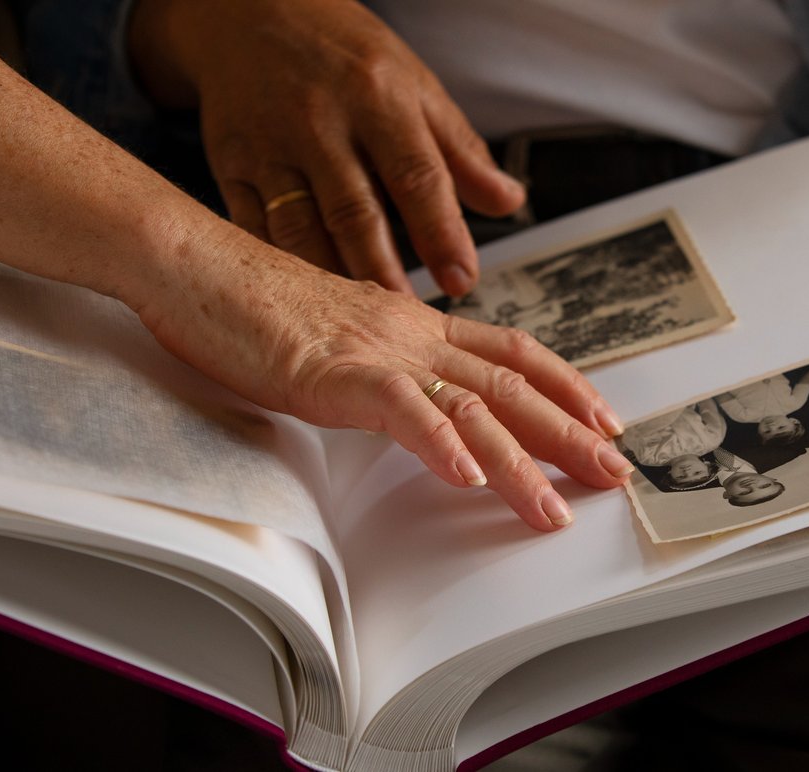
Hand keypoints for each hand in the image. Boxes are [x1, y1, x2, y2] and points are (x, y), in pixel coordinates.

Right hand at [129, 0, 524, 295]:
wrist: (247, 12)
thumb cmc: (344, 54)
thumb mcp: (413, 85)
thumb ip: (459, 151)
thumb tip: (510, 202)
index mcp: (377, 97)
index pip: (417, 175)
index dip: (441, 233)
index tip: (462, 279)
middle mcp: (320, 120)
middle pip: (355, 210)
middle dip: (386, 271)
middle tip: (413, 321)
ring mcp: (269, 145)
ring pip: (300, 227)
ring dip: (332, 280)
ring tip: (362, 325)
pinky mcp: (230, 165)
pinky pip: (254, 228)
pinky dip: (281, 269)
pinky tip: (307, 302)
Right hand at [129, 230, 631, 530]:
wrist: (194, 264)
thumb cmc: (251, 304)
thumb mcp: (338, 335)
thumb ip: (383, 364)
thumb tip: (413, 397)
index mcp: (412, 325)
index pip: (509, 350)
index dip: (564, 384)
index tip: (602, 418)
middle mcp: (409, 335)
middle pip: (510, 385)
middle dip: (568, 433)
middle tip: (613, 474)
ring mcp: (375, 352)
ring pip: (469, 407)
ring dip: (517, 464)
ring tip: (552, 509)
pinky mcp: (332, 371)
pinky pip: (399, 409)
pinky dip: (438, 444)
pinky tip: (468, 476)